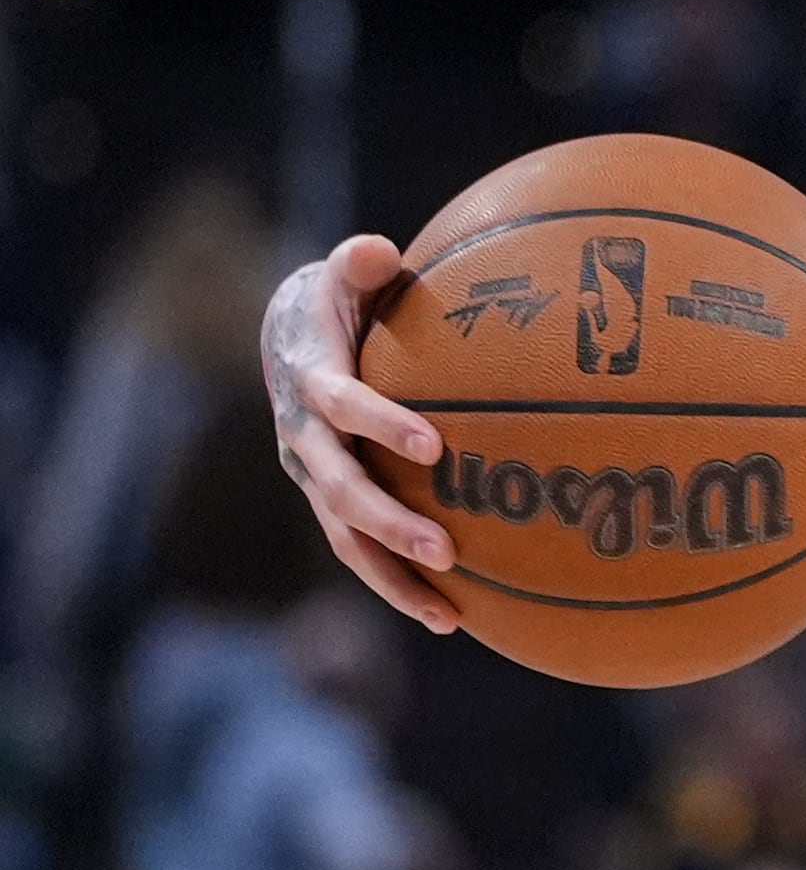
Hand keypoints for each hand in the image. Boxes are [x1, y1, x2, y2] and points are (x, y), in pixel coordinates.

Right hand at [262, 234, 460, 632]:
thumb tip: (377, 252)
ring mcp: (314, 476)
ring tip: (449, 615)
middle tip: (447, 550)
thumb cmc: (339, 298)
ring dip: (394, 578)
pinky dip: (398, 584)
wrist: (290, 332)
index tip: (434, 447)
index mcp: (311, 380)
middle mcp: (304, 437)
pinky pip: (360, 550)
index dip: (382, 424)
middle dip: (391, 523)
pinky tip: (451, 617)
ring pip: (347, 538)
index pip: (342, 406)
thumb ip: (360, 263)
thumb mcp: (344, 273)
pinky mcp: (329, 500)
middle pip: (342, 490)